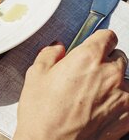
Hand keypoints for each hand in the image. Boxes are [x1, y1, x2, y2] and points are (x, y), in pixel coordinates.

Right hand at [14, 30, 128, 139]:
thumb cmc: (42, 114)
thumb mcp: (36, 74)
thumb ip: (50, 54)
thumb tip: (57, 48)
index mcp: (88, 58)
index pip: (107, 36)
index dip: (99, 39)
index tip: (95, 43)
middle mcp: (110, 75)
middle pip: (120, 57)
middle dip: (106, 60)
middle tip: (89, 71)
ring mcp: (122, 98)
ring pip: (126, 80)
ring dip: (115, 82)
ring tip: (95, 93)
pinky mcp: (126, 120)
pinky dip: (120, 102)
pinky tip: (102, 108)